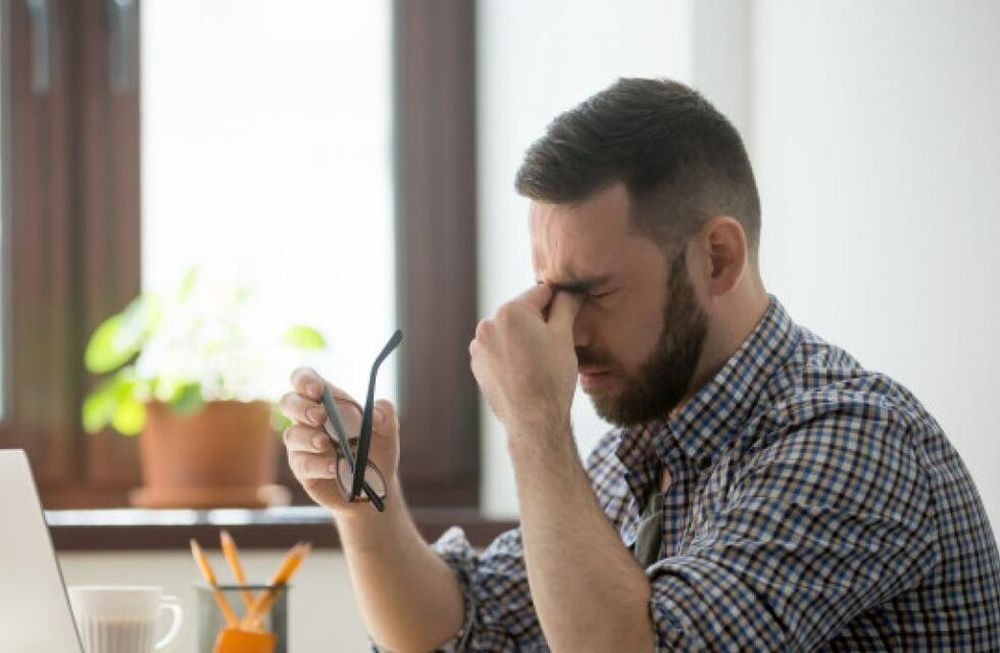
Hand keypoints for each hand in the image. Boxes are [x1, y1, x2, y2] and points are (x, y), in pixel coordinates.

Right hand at [279, 368, 399, 514]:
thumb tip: (375, 413)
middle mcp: (310, 420)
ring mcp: (303, 445)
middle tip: (321, 416)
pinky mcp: (303, 469)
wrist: (376, 486)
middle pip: (288, 402)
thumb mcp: (388, 431)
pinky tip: (334, 467)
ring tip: (325, 443)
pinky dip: (318, 464)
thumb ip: (385, 414)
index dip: (305, 379)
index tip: (318, 390)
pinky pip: (302, 464)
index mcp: (328, 402)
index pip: (304, 380)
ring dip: (308, 437)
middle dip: (301, 407)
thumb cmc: (377, 451)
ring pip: (292, 434)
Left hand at [469, 285, 581, 437]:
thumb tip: (570, 290)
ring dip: (522, 338)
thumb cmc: (551, 378)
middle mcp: (488, 324)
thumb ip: (566, 305)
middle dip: (538, 322)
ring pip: (509, 332)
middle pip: (521, 313)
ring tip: (539, 361)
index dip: (558, 302)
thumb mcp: (564, 336)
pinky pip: (498, 350)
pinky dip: (510, 354)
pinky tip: (525, 370)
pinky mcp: (477, 364)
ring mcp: (479, 346)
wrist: (534, 420)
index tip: (568, 312)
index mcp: (510, 311)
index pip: (540, 293)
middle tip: (554, 344)